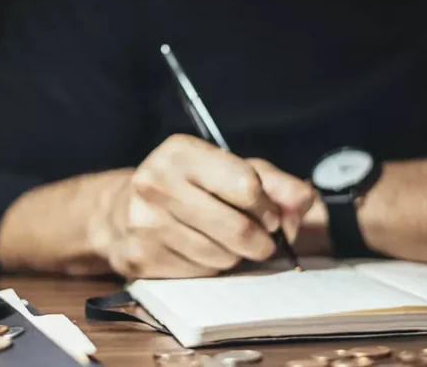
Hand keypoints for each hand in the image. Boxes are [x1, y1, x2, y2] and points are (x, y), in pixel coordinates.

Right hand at [97, 134, 315, 278]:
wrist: (120, 210)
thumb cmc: (188, 187)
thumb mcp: (231, 170)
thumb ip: (275, 183)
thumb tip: (305, 200)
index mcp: (181, 152)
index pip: (246, 185)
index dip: (267, 207)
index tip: (269, 215)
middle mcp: (156, 183)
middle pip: (237, 228)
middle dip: (259, 241)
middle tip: (260, 239)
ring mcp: (145, 223)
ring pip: (221, 256)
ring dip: (234, 256)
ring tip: (224, 241)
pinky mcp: (140, 257)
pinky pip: (199, 274)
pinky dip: (210, 268)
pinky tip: (199, 252)